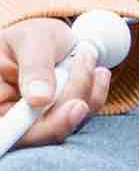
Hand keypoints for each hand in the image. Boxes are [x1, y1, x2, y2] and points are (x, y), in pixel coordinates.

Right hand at [0, 16, 110, 147]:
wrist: (48, 39)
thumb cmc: (32, 37)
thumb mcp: (32, 40)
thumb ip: (34, 68)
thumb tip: (39, 99)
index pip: (9, 129)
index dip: (37, 130)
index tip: (74, 107)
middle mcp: (8, 115)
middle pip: (40, 133)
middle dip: (71, 105)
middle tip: (93, 73)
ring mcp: (33, 121)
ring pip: (64, 126)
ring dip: (86, 96)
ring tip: (87, 60)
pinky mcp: (55, 120)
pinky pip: (79, 119)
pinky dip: (93, 97)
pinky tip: (97, 74)